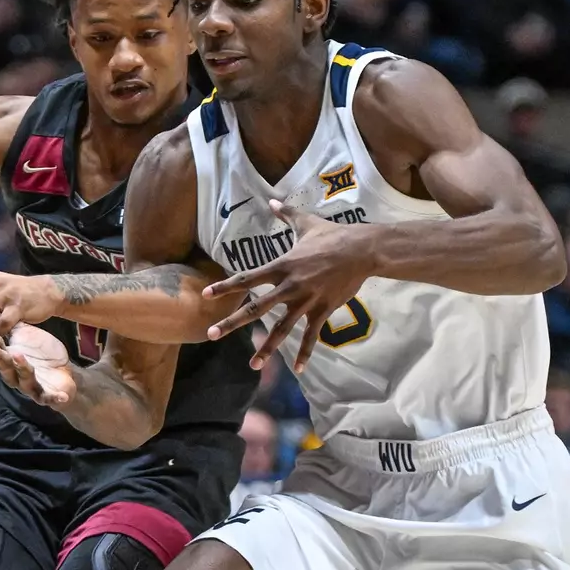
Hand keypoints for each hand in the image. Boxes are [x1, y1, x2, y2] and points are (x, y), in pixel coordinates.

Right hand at [0, 324, 74, 407]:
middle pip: (5, 368)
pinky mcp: (46, 396)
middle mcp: (16, 376)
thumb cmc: (39, 354)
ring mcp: (31, 387)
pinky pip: (50, 398)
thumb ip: (9, 327)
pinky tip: (62, 397)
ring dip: (21, 368)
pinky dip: (55, 398)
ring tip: (18, 356)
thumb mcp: (24, 337)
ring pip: (24, 380)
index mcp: (10, 361)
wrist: (61, 373)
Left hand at [202, 199, 367, 371]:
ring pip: (282, 329)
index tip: (207, 295)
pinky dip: (306, 353)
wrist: (363, 251)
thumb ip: (286, 214)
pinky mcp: (323, 311)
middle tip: (211, 334)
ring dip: (267, 348)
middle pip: (256, 308)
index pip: (247, 278)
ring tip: (253, 365)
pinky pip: (312, 336)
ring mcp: (306, 301)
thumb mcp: (307, 223)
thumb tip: (272, 200)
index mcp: (282, 266)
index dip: (226, 287)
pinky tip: (300, 369)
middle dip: (232, 322)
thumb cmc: (334, 236)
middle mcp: (289, 286)